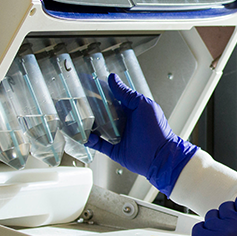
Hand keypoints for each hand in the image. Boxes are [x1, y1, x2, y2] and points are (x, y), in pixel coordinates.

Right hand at [85, 73, 197, 195]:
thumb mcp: (142, 105)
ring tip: (77, 118)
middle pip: (102, 113)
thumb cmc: (157, 130)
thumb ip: (127, 93)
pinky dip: (90, 140)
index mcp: (131, 109)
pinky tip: (85, 135)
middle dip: (90, 108)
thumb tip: (113, 79)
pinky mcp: (114, 150)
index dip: (100, 91)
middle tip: (76, 101)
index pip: (112, 98)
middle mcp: (124, 122)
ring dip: (88, 124)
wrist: (160, 156)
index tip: (87, 84)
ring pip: (98, 128)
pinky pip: (98, 144)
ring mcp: (118, 136)